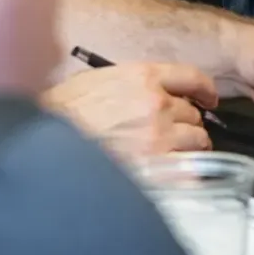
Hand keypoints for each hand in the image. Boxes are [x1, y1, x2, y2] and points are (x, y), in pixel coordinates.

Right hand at [41, 62, 217, 160]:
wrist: (45, 143)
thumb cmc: (63, 113)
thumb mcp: (97, 81)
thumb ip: (132, 83)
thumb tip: (153, 91)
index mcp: (143, 77)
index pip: (191, 77)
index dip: (205, 90)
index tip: (208, 98)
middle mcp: (157, 104)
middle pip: (195, 114)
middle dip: (186, 125)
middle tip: (173, 135)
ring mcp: (159, 138)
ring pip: (197, 142)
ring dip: (188, 150)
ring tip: (170, 157)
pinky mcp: (157, 170)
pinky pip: (189, 173)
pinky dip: (185, 176)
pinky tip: (173, 177)